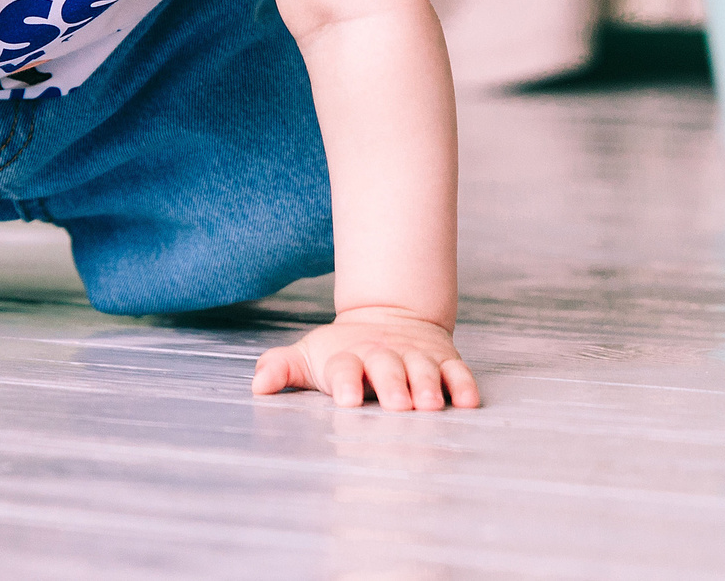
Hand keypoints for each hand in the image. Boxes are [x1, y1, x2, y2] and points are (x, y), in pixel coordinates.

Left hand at [251, 307, 478, 411]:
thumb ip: (283, 369)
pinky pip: (458, 371)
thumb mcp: (309, 357)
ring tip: (429, 406)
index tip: (347, 400)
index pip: (345, 367)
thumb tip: (256, 386)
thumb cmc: (342, 351)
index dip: (346, 381)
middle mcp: (383, 355)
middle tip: (397, 406)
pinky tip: (467, 401)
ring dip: (428, 386)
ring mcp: (415, 357)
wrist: (387, 317)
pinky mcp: (443, 360)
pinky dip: (463, 385)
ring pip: (424, 370)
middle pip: (388, 368)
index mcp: (349, 357)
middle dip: (392, 385)